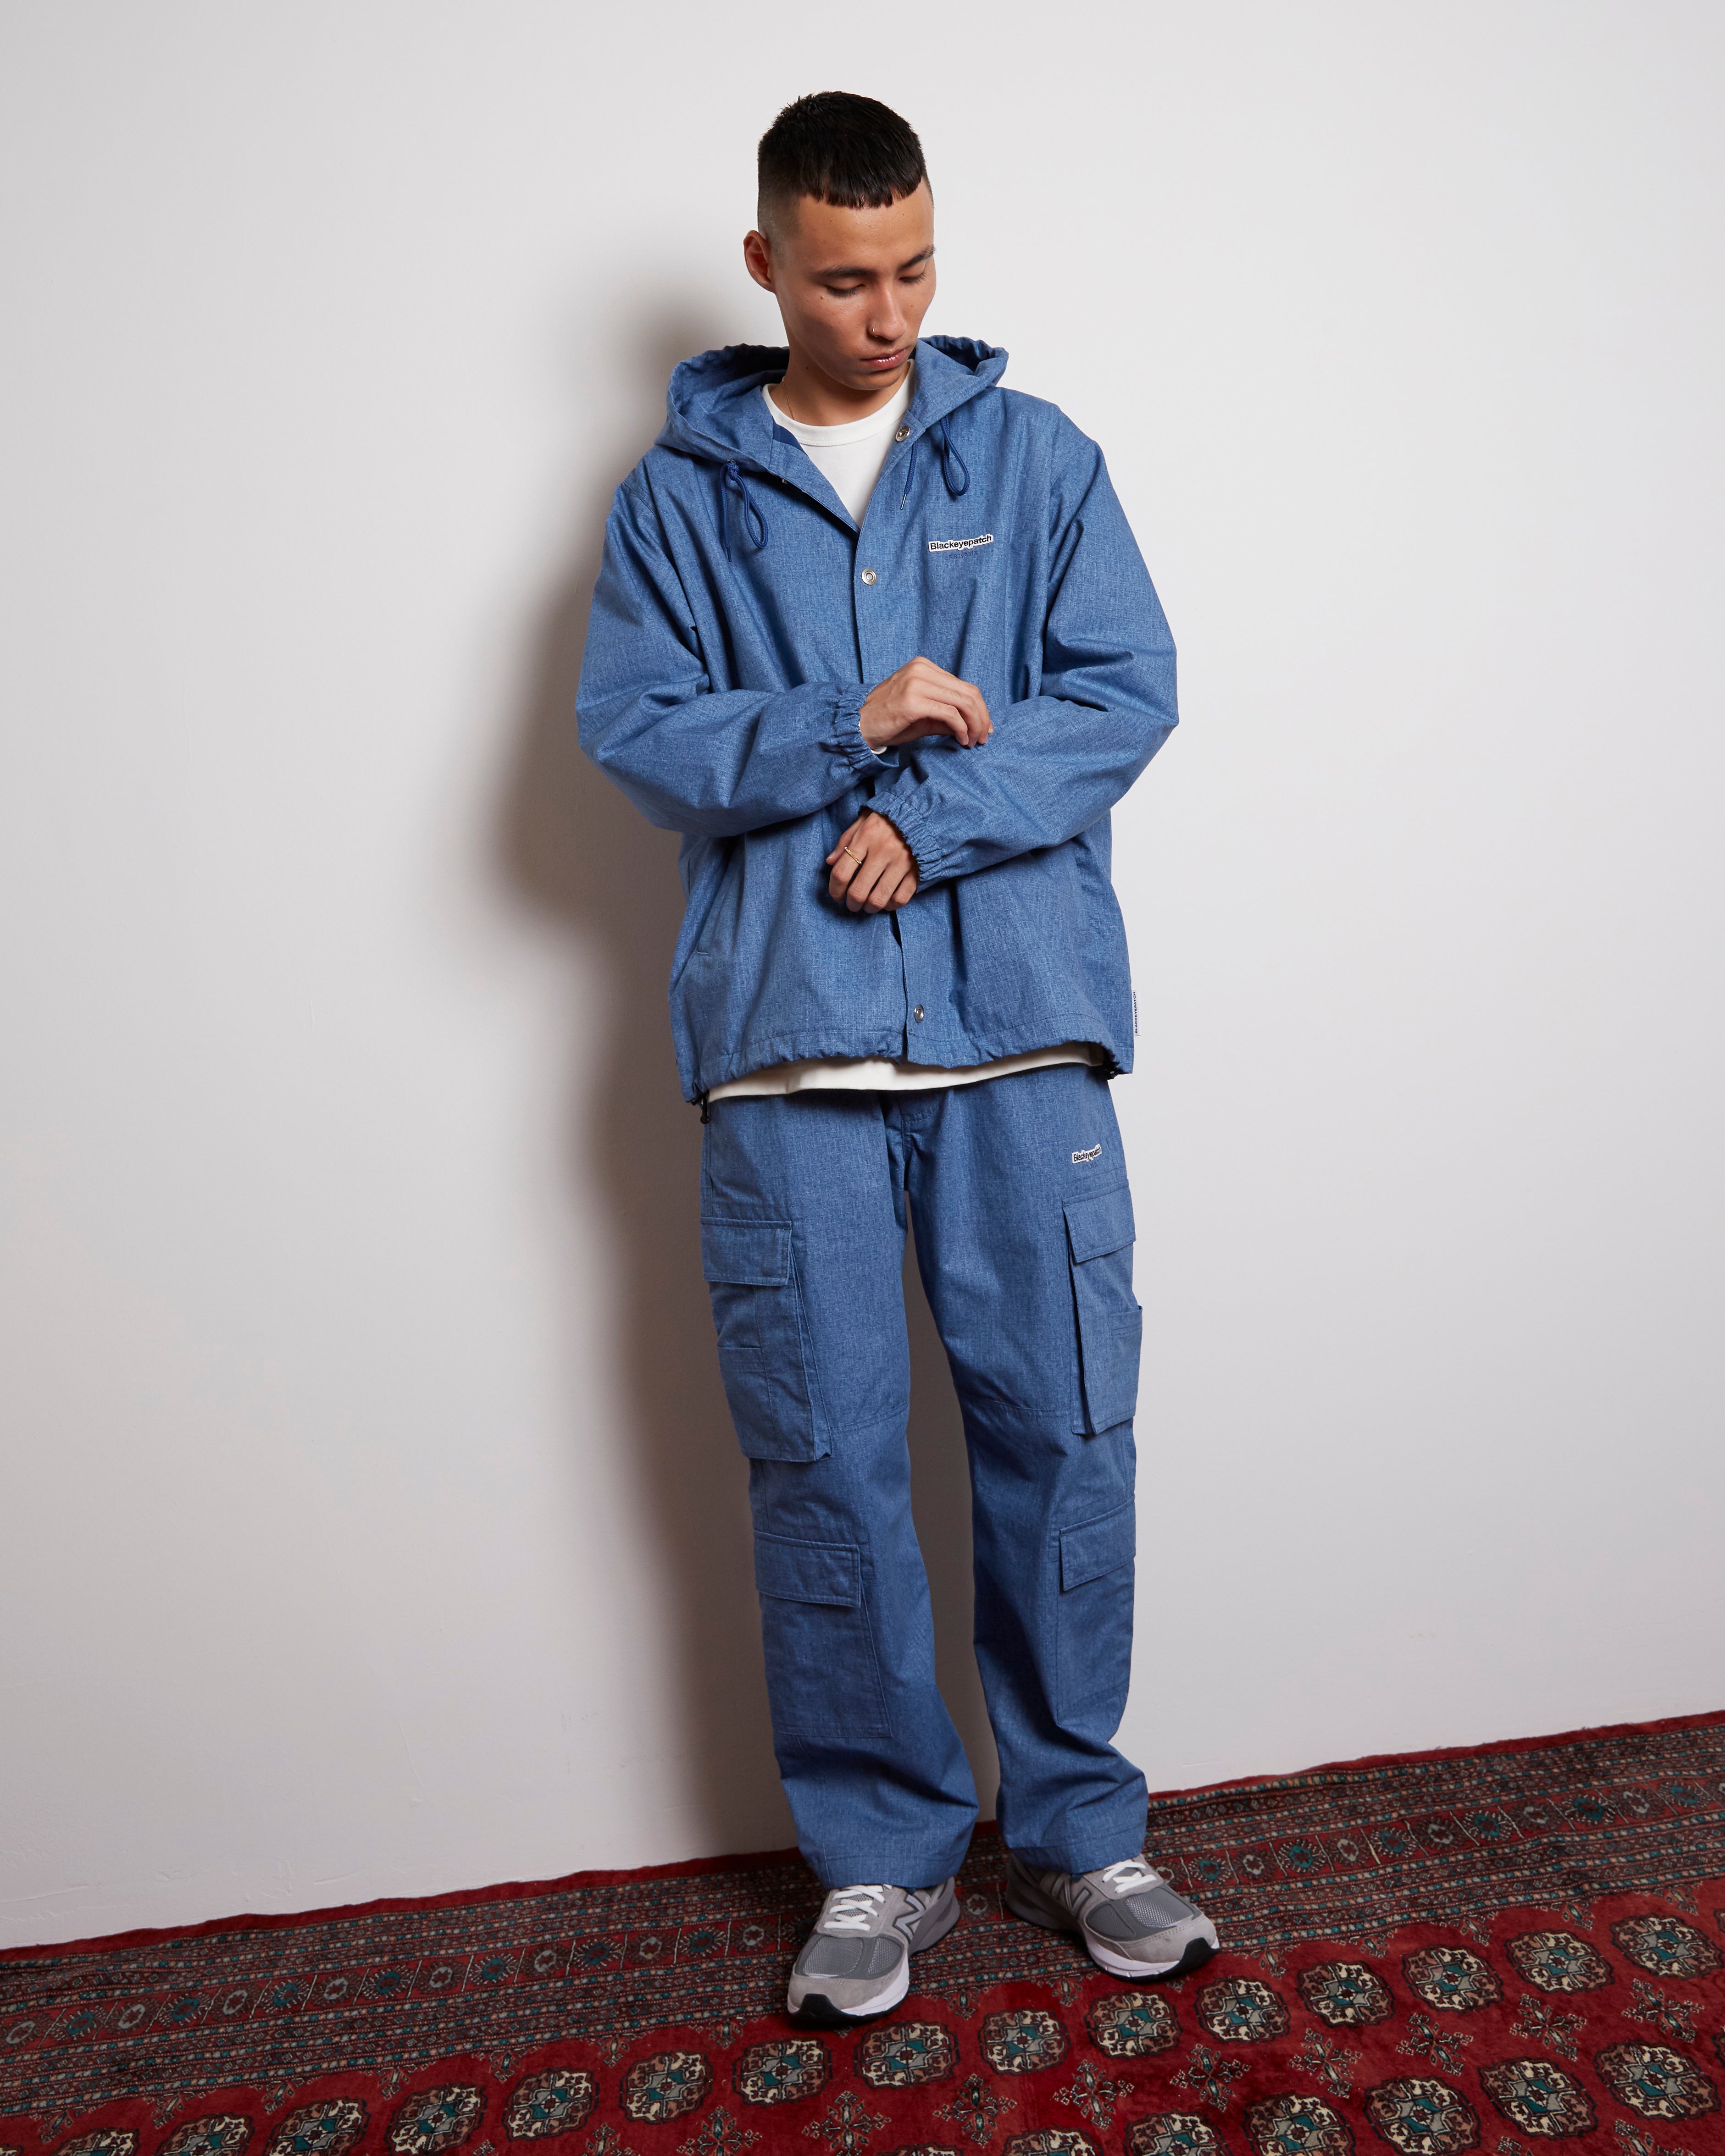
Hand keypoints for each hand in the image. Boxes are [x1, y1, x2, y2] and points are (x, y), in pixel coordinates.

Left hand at [826, 810, 918, 912]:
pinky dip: (890, 906)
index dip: (835, 889)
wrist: (923, 813)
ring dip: (869, 908)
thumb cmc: (888, 817)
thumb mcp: (863, 820)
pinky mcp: (916, 871)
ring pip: (878, 899)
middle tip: (851, 904)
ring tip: (867, 906)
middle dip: (851, 903)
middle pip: (858, 891)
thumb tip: (830, 862)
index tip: (837, 894)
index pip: (841, 872)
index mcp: (866, 836)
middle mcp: (883, 851)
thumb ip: (845, 840)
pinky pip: (900, 899)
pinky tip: (886, 902)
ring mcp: (901, 862)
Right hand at [859, 656, 991, 750]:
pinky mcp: (913, 701)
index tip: (985, 727)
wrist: (858, 725)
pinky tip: (961, 740)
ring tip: (973, 741)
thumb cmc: (889, 720)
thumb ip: (948, 714)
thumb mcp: (923, 713)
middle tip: (984, 737)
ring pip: (963, 702)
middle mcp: (922, 669)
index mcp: (924, 667)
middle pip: (968, 692)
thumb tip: (976, 724)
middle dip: (982, 717)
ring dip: (974, 725)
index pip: (964, 685)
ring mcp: (917, 683)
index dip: (980, 708)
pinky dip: (961, 729)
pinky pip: (949, 714)